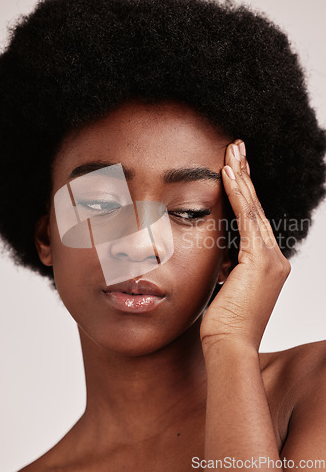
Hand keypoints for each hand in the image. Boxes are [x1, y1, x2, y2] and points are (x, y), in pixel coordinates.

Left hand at [200, 140, 290, 351]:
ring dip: (241, 177)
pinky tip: (229, 173)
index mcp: (265, 263)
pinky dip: (238, 195)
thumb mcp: (225, 286)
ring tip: (232, 151)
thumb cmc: (222, 322)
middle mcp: (274, 257)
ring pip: (253, 208)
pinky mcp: (261, 260)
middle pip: (256, 208)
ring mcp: (271, 258)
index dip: (243, 192)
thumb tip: (219, 254)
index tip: (233, 169)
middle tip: (236, 147)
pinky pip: (247, 219)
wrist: (228, 346)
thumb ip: (227, 265)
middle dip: (245, 176)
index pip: (252, 219)